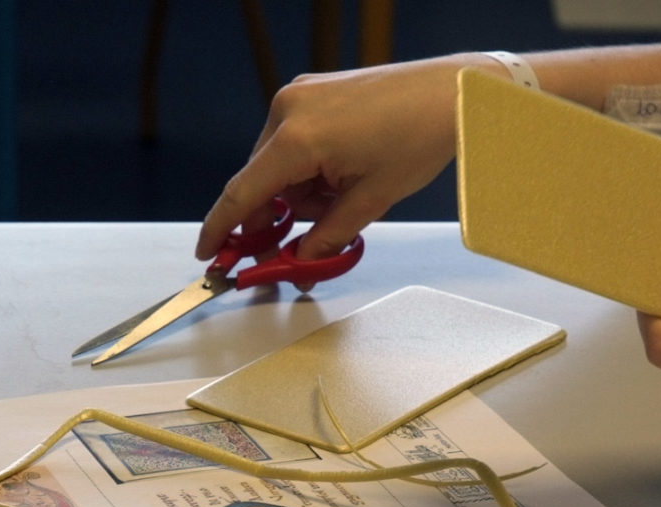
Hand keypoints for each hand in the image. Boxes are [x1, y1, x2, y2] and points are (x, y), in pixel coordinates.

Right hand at [196, 55, 493, 263]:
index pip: (243, 193)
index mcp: (297, 138)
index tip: (209, 252)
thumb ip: (327, 236)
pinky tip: (346, 171)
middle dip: (284, 214)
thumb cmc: (419, 136)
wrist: (451, 93)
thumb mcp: (372, 201)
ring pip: (280, 163)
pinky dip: (311, 165)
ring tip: (351, 191)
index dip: (222, 228)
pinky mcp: (313, 90)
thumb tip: (301, 262)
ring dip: (304, 190)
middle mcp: (288, 110)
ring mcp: (299, 95)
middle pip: (263, 180)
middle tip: (306, 242)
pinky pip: (295, 139)